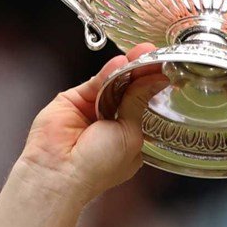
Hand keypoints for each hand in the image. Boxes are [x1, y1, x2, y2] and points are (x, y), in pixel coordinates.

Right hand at [16, 44, 165, 201]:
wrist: (61, 172)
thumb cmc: (97, 167)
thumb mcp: (129, 134)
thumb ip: (137, 102)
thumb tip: (156, 80)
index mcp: (129, 136)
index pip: (143, 104)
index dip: (153, 86)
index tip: (165, 69)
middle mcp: (111, 121)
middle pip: (129, 89)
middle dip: (141, 71)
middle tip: (154, 54)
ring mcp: (92, 108)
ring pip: (112, 82)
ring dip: (127, 68)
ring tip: (142, 54)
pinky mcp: (74, 99)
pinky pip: (95, 82)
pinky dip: (107, 72)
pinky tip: (120, 64)